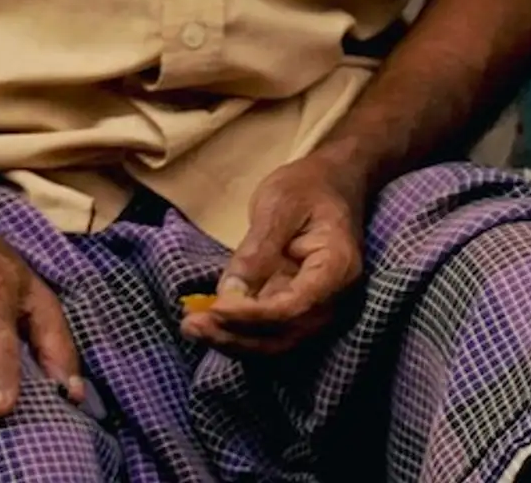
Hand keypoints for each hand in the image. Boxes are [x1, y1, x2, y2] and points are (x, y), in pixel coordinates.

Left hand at [183, 151, 368, 355]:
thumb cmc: (308, 187)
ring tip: (192, 328)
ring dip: (233, 342)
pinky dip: (237, 334)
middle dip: (237, 337)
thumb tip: (229, 294)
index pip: (295, 308)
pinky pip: (269, 334)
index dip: (253, 316)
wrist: (330, 184)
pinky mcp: (299, 313)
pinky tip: (207, 324)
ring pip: (275, 344)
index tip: (214, 308)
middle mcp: (335, 299)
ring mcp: (319, 310)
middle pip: (285, 336)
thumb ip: (257, 250)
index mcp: (338, 267)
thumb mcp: (280, 205)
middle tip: (192, 325)